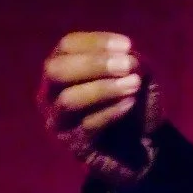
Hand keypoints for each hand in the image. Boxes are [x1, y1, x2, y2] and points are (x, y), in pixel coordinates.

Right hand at [37, 29, 161, 187]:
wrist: (140, 150)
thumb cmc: (131, 104)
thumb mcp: (138, 77)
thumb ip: (134, 62)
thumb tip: (131, 55)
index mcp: (63, 68)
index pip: (67, 46)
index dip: (95, 42)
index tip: (127, 45)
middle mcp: (51, 93)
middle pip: (56, 70)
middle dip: (93, 64)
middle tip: (127, 65)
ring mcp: (59, 121)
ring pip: (68, 100)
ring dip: (103, 88)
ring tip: (133, 84)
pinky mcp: (74, 145)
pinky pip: (87, 125)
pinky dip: (111, 111)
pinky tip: (130, 104)